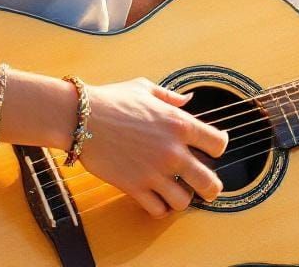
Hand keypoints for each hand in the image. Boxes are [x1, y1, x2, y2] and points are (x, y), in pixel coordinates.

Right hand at [78, 77, 227, 217]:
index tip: (211, 149)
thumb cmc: (112, 99)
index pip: (219, 144)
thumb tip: (188, 99)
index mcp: (179, 124)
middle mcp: (172, 151)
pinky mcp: (134, 187)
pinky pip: (158, 210)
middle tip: (207, 186)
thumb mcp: (146, 88)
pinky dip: (161, 207)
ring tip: (177, 190)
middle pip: (210, 182)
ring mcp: (154, 172)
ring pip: (185, 202)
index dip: (218, 148)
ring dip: (183, 198)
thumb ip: (171, 97)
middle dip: (212, 187)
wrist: (80, 117)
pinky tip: (158, 198)